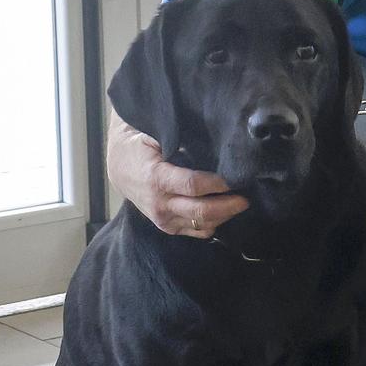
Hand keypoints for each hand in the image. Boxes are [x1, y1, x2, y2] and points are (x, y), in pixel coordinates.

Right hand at [106, 113, 247, 237]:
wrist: (119, 168)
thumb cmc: (139, 146)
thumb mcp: (154, 134)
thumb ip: (178, 137)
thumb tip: (210, 134)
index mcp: (155, 178)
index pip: (193, 185)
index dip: (217, 183)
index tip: (234, 178)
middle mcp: (159, 204)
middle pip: (201, 211)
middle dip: (228, 205)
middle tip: (246, 197)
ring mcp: (163, 219)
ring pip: (202, 224)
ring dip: (224, 215)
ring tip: (239, 202)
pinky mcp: (168, 226)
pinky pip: (197, 231)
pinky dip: (214, 223)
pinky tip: (224, 211)